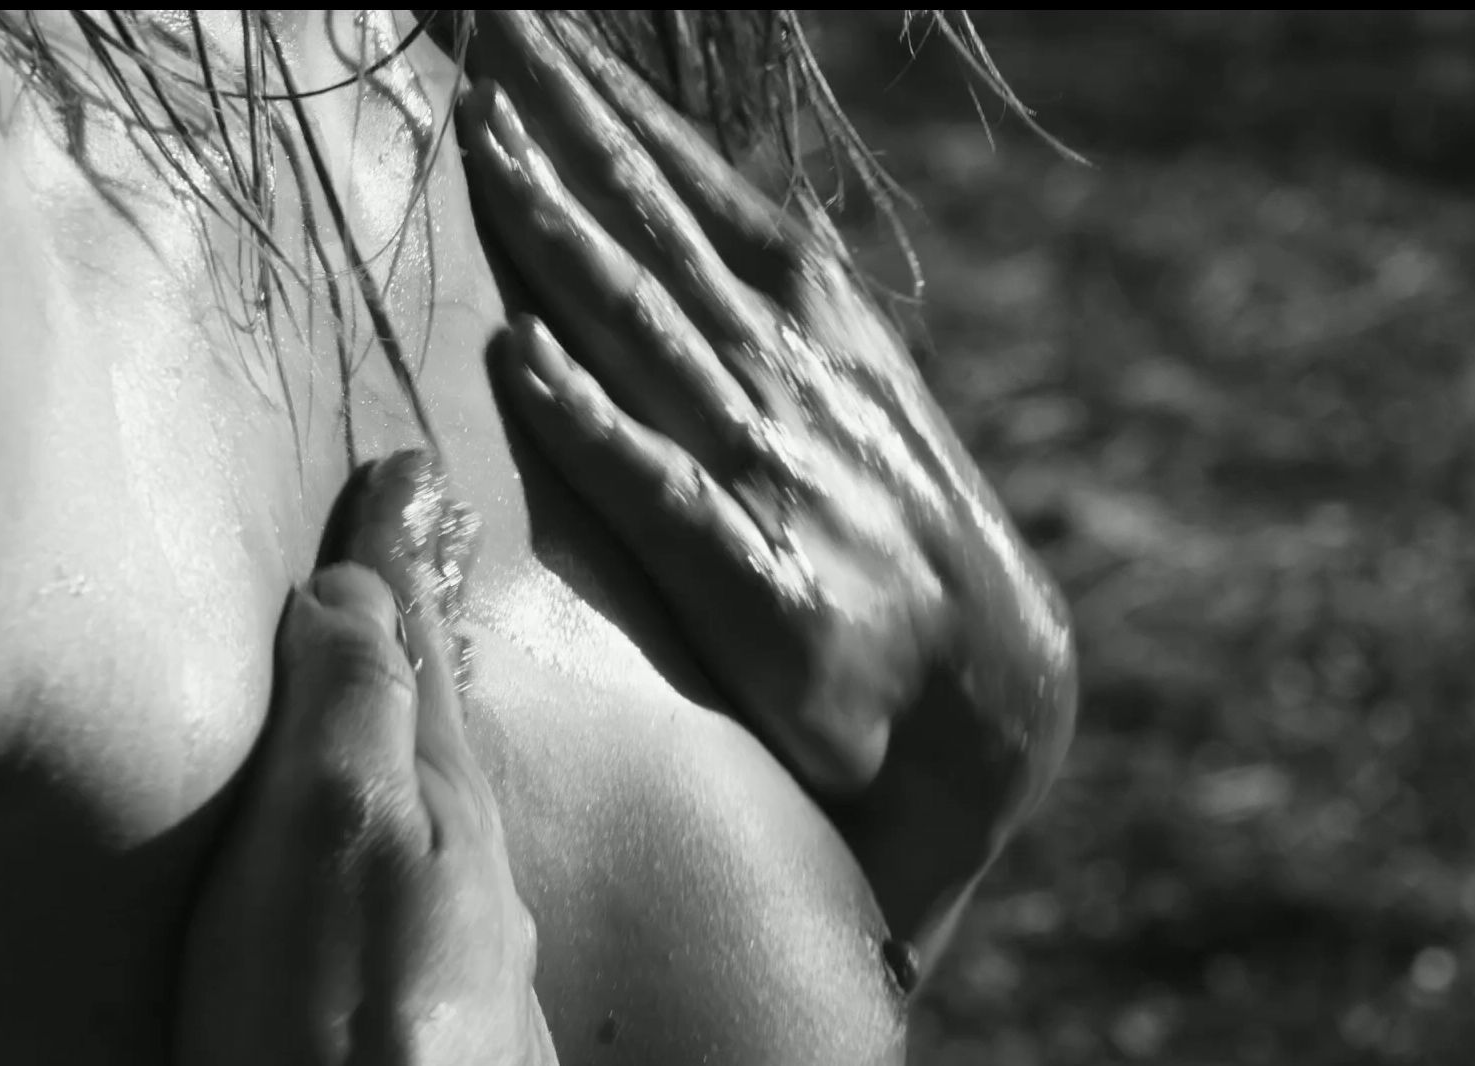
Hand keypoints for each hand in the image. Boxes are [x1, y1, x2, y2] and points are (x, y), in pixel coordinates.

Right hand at [175, 452, 554, 1065]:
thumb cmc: (332, 1027)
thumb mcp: (330, 843)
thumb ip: (349, 715)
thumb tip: (357, 592)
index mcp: (435, 801)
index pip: (413, 646)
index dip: (399, 559)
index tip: (406, 470)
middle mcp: (466, 860)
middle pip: (442, 708)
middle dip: (424, 617)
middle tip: (418, 530)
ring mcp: (461, 936)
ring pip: (443, 783)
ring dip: (424, 702)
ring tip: (408, 648)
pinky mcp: (438, 1006)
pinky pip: (435, 856)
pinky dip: (418, 799)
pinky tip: (410, 825)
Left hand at [457, 12, 1076, 957]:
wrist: (990, 697)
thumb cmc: (903, 536)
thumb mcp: (864, 391)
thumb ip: (790, 308)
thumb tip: (733, 214)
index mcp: (814, 319)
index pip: (692, 187)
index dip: (607, 103)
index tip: (528, 28)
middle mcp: (787, 371)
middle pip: (655, 223)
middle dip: (568, 119)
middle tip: (489, 22)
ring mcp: (769, 466)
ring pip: (645, 323)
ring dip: (560, 230)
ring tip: (484, 142)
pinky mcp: (751, 577)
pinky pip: (654, 483)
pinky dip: (587, 418)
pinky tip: (519, 358)